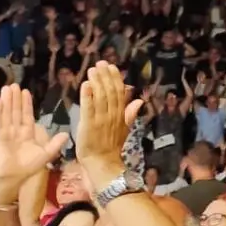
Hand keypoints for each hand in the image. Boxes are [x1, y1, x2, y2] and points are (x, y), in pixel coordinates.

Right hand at [0, 86, 69, 191]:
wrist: (12, 177)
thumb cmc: (27, 167)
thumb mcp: (45, 154)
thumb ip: (55, 144)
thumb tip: (66, 134)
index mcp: (26, 133)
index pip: (27, 114)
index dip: (26, 103)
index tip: (26, 92)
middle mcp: (15, 130)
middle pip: (15, 111)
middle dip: (15, 98)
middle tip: (15, 85)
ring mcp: (4, 131)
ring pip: (6, 113)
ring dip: (6, 101)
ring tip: (7, 87)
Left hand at [76, 64, 141, 180]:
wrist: (102, 163)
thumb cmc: (110, 147)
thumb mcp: (124, 129)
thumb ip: (130, 113)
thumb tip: (139, 100)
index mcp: (121, 115)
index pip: (120, 93)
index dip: (115, 79)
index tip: (112, 67)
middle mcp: (112, 115)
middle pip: (110, 92)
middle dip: (105, 76)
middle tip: (100, 63)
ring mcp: (101, 119)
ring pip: (100, 97)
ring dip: (96, 82)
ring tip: (92, 69)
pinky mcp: (88, 125)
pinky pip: (88, 108)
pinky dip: (87, 96)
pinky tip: (85, 84)